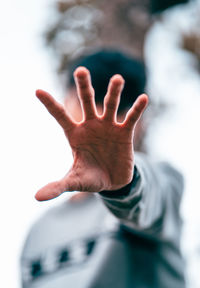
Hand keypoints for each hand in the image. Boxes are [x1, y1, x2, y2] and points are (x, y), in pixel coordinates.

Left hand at [35, 67, 147, 200]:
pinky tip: (143, 98)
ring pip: (110, 105)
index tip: (37, 91)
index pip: (60, 116)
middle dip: (84, 87)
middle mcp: (91, 126)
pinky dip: (137, 109)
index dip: (50, 104)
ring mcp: (108, 127)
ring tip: (117, 79)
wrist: (112, 183)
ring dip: (113, 93)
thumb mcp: (74, 182)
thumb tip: (37, 198)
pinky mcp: (125, 133)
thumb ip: (58, 186)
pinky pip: (131, 119)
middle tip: (80, 70)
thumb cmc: (90, 178)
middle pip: (86, 102)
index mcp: (75, 134)